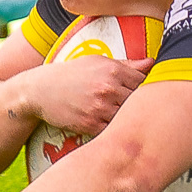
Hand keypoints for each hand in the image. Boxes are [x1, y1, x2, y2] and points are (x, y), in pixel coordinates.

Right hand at [16, 56, 154, 135]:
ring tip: (133, 119)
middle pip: (140, 101)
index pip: (145, 82)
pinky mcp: (90, 125)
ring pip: (128, 117)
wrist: (39, 90)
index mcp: (114, 71)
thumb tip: (152, 62)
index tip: (148, 93)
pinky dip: (116, 129)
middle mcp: (108, 89)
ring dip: (130, 119)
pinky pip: (113, 130)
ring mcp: (99, 108)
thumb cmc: (71, 73)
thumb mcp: (97, 62)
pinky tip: (116, 127)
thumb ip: (126, 64)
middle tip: (145, 109)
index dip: (149, 88)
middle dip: (143, 105)